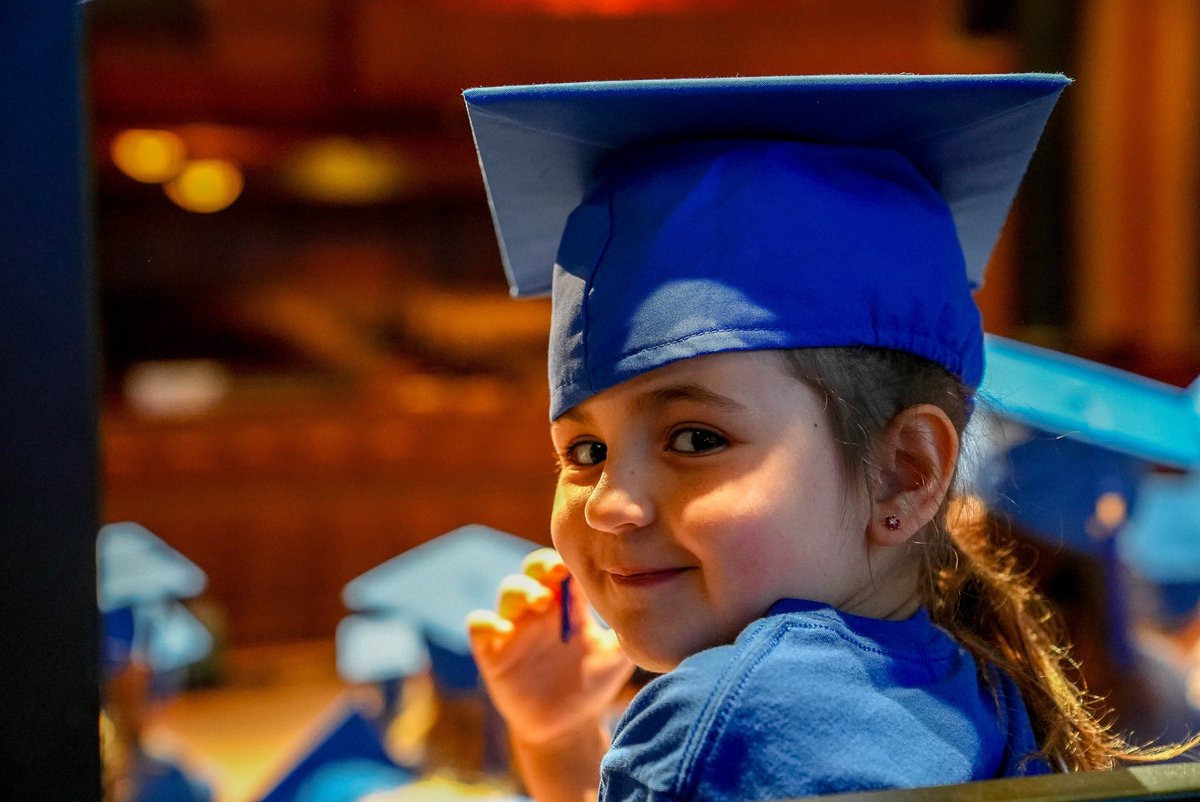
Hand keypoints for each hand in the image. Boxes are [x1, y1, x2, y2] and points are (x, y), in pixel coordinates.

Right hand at [467, 548, 634, 746]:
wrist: (567, 727)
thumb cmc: (594, 685)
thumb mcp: (617, 656)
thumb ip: (629, 631)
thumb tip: (656, 607)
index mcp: (569, 605)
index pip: (564, 568)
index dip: (568, 560)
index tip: (581, 563)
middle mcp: (540, 610)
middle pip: (533, 570)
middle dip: (541, 566)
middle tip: (557, 572)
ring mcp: (515, 628)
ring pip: (508, 591)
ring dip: (521, 590)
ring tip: (541, 602)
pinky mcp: (493, 651)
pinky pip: (478, 625)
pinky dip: (486, 621)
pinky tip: (504, 630)